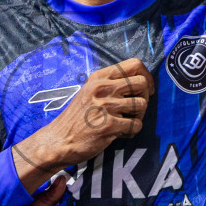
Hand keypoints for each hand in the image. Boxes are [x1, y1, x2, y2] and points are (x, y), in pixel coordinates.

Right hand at [10, 59, 153, 188]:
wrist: (59, 141)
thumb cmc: (77, 118)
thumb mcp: (89, 92)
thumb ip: (110, 84)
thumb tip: (140, 81)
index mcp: (98, 77)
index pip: (135, 64)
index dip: (146, 77)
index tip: (146, 89)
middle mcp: (102, 88)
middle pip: (142, 83)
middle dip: (145, 97)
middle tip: (135, 109)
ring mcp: (105, 106)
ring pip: (141, 105)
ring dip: (138, 116)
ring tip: (125, 122)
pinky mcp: (108, 125)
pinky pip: (136, 125)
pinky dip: (131, 132)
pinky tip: (119, 133)